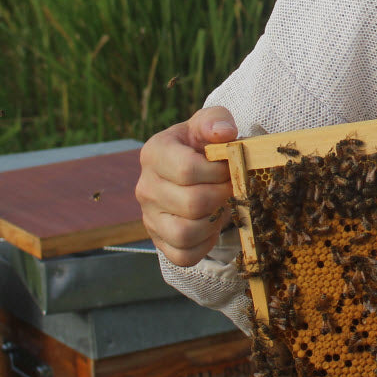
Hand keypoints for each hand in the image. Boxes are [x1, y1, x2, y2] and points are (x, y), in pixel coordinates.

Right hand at [136, 105, 244, 266]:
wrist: (192, 169)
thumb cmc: (202, 145)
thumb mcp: (208, 124)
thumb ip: (216, 120)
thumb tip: (224, 133)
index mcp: (154, 153)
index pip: (187, 170)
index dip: (219, 172)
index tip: (230, 167)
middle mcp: (145, 187)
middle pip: (192, 203)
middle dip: (222, 197)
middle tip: (231, 188)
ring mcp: (149, 217)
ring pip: (185, 233)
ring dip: (214, 222)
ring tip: (221, 206)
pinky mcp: (159, 240)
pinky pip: (183, 256)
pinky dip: (203, 245)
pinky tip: (211, 226)